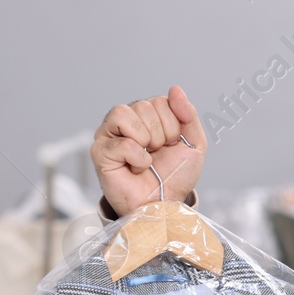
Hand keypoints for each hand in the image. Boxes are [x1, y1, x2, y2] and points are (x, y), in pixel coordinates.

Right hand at [91, 86, 205, 216]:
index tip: (171, 145)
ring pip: (126, 113)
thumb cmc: (174, 177)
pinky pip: (121, 142)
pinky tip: (137, 168)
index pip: (161, 101)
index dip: (173, 125)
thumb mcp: (193, 144)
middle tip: (158, 154)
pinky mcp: (100, 152)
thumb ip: (188, 114)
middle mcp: (126, 121)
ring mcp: (110, 134)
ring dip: (146, 140)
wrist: (164, 205)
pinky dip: (137, 157)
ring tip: (147, 157)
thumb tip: (175, 89)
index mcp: (146, 116)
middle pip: (144, 106)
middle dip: (161, 134)